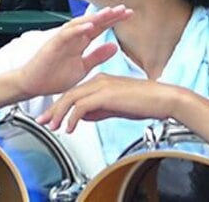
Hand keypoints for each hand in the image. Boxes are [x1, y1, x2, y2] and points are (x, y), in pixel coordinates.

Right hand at [14, 6, 132, 98]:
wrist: (33, 85)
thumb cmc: (54, 76)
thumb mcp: (82, 68)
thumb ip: (97, 56)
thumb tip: (115, 46)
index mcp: (80, 43)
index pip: (99, 28)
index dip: (113, 21)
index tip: (129, 14)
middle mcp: (72, 38)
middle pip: (92, 23)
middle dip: (108, 16)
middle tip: (125, 8)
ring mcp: (62, 40)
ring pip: (80, 24)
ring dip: (95, 18)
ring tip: (110, 12)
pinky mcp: (53, 44)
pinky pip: (67, 34)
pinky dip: (78, 29)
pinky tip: (90, 25)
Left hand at [36, 74, 186, 133]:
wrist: (165, 99)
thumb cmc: (147, 103)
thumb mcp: (117, 108)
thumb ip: (99, 111)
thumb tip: (84, 117)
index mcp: (101, 81)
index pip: (74, 93)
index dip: (60, 106)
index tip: (52, 118)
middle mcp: (98, 81)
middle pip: (68, 95)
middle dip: (53, 110)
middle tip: (43, 121)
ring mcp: (101, 86)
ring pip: (71, 98)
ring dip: (59, 114)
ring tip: (53, 126)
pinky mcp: (106, 94)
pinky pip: (82, 106)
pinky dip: (73, 117)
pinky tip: (70, 128)